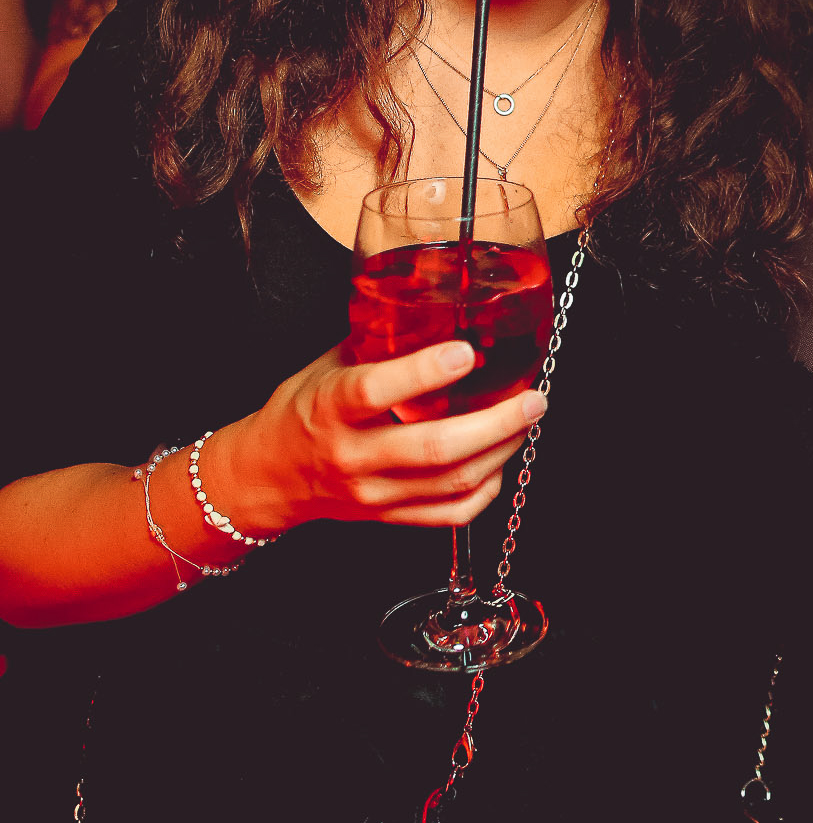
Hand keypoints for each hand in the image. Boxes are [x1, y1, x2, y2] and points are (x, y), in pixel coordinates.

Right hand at [207, 341, 545, 533]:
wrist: (268, 475)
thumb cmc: (301, 412)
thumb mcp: (328, 364)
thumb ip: (380, 340)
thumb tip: (438, 304)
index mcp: (331, 408)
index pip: (376, 391)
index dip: (424, 372)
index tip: (465, 352)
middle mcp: (354, 455)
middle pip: (435, 448)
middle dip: (497, 423)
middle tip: (533, 398)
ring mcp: (374, 493)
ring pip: (453, 482)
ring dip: (503, 450)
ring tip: (527, 420)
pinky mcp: (389, 517)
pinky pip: (451, 514)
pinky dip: (487, 489)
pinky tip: (499, 462)